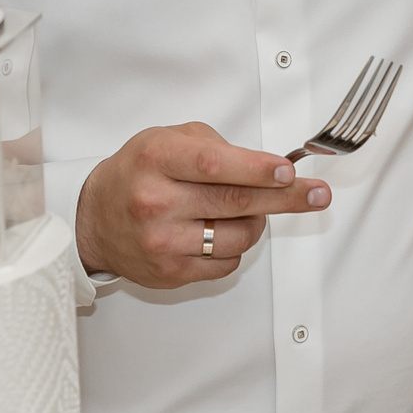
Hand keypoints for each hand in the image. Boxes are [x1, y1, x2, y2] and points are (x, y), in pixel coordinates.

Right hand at [75, 123, 330, 288]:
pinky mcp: (170, 273)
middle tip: (318, 195)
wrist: (94, 218)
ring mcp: (162, 242)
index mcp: (156, 159)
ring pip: (238, 236)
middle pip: (236, 202)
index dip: (258, 169)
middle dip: (286, 198)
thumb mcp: (166, 139)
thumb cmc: (138, 173)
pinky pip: (225, 262)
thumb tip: (270, 166)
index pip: (215, 165)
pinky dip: (234, 246)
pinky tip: (217, 231)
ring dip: (256, 221)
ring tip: (246, 209)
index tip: (289, 171)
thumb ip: (215, 147)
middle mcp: (156, 201)